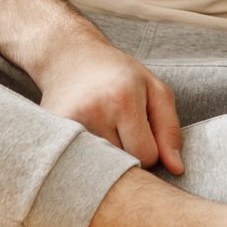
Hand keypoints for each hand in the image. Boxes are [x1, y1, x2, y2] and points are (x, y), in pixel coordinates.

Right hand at [33, 36, 183, 174]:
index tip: (141, 135)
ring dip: (104, 160)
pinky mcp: (49, 130)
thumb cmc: (118, 74)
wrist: (69, 57)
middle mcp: (93, 112)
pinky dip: (82, 159)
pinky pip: (73, 164)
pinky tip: (85, 140)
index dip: (149, 151)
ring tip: (103, 134)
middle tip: (121, 134)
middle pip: (120, 165)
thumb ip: (169, 130)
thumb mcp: (155, 90)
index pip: (146, 155)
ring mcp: (67, 122)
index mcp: (124, 100)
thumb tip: (177, 169)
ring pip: (98, 169)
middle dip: (126, 157)